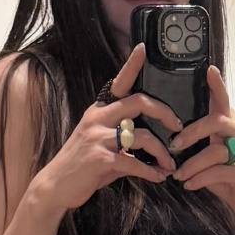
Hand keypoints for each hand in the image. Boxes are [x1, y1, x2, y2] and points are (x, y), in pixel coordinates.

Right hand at [43, 43, 182, 211]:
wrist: (56, 186)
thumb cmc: (82, 165)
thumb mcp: (101, 145)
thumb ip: (125, 140)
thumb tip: (153, 146)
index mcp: (99, 111)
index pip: (118, 83)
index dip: (131, 65)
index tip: (143, 49)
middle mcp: (98, 119)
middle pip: (139, 102)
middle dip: (164, 113)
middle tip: (178, 127)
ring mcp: (98, 138)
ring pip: (142, 136)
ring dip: (161, 153)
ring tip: (169, 165)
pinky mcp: (100, 159)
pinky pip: (135, 162)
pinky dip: (151, 172)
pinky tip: (158, 178)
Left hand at [168, 65, 234, 223]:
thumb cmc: (229, 176)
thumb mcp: (213, 155)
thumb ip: (199, 142)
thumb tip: (168, 137)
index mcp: (231, 126)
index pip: (224, 101)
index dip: (217, 86)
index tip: (209, 70)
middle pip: (217, 122)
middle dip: (191, 132)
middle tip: (174, 146)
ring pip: (216, 150)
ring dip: (192, 164)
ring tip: (178, 175)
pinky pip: (219, 173)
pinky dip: (200, 179)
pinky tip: (189, 185)